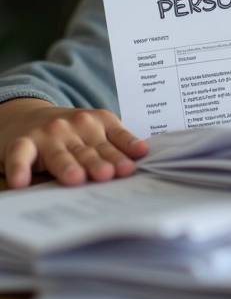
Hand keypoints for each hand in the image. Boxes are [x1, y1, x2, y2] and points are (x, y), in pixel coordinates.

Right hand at [0, 98, 147, 187]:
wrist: (29, 116)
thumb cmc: (72, 132)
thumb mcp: (96, 131)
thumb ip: (116, 143)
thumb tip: (143, 156)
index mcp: (99, 122)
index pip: (114, 139)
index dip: (123, 151)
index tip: (131, 166)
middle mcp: (75, 126)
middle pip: (89, 150)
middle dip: (99, 162)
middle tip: (107, 175)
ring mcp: (48, 135)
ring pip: (60, 154)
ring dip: (67, 167)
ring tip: (75, 178)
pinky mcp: (22, 143)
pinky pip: (20, 157)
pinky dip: (20, 169)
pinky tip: (21, 182)